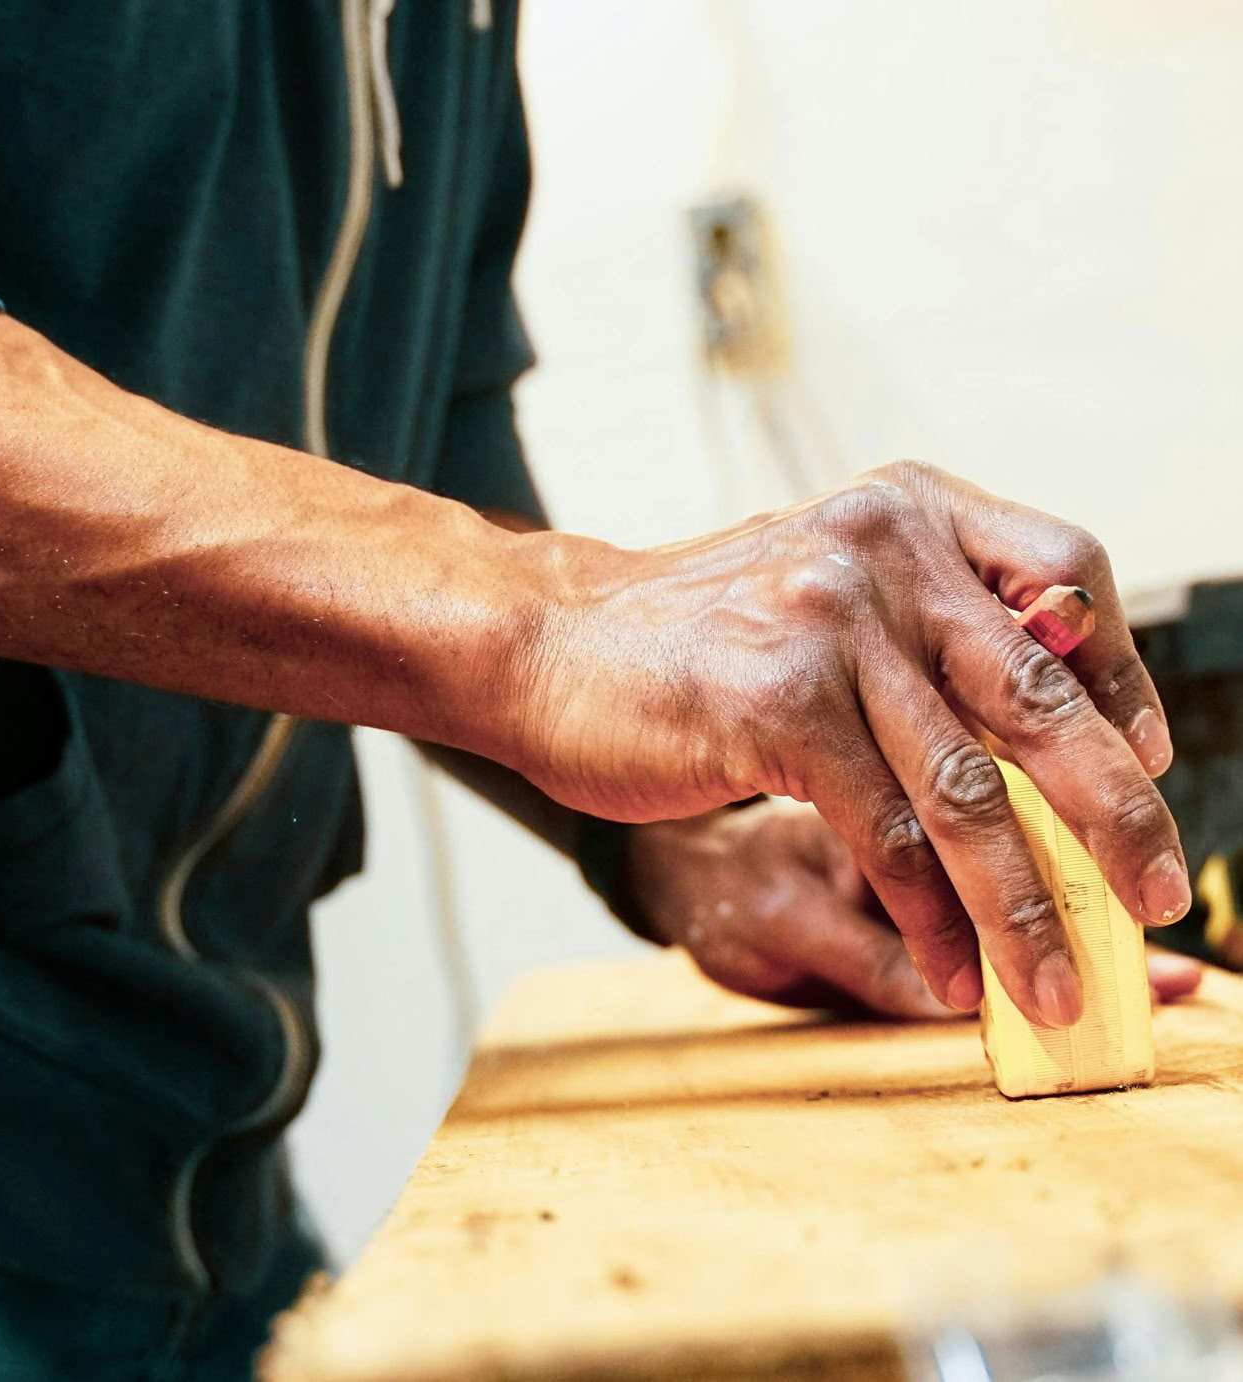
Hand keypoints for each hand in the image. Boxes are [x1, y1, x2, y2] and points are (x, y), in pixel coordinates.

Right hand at [517, 462, 1189, 1026]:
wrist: (546, 643)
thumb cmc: (683, 635)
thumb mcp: (818, 595)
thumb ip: (923, 633)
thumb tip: (1045, 733)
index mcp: (903, 513)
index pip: (1067, 576)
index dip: (1122, 678)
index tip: (1146, 761)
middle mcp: (879, 552)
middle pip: (1043, 693)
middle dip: (1114, 813)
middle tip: (1158, 890)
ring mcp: (828, 627)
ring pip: (968, 786)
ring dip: (1025, 903)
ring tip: (1053, 980)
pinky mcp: (776, 707)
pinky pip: (889, 832)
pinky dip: (932, 916)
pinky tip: (952, 968)